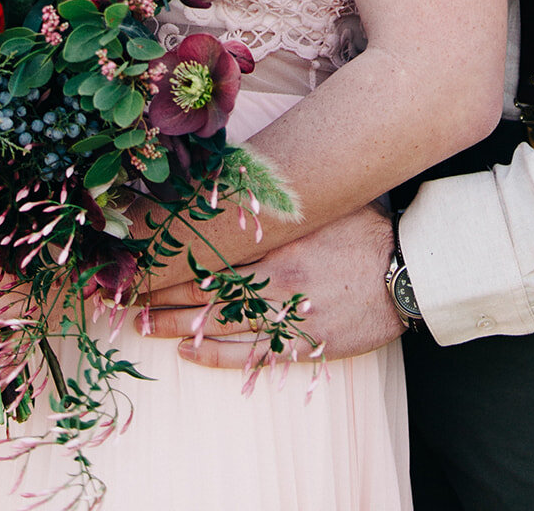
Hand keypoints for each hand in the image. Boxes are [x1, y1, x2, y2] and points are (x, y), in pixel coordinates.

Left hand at [140, 206, 405, 367]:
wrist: (408, 274)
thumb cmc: (366, 231)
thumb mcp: (324, 203)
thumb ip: (285, 198)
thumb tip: (242, 178)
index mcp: (280, 237)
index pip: (214, 245)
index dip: (176, 252)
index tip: (142, 253)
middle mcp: (277, 275)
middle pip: (207, 284)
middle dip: (164, 289)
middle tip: (125, 293)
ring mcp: (289, 313)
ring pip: (220, 321)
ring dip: (177, 324)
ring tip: (142, 322)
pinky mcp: (303, 342)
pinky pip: (251, 353)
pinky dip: (216, 355)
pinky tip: (188, 352)